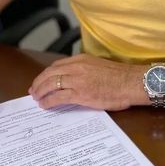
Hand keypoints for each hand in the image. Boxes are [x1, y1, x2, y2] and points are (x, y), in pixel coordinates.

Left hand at [28, 54, 144, 110]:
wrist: (130, 82)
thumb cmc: (120, 77)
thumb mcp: (98, 66)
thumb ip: (85, 70)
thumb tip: (77, 80)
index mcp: (81, 60)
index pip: (57, 66)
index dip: (46, 74)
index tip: (41, 80)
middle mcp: (76, 67)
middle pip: (50, 74)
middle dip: (39, 83)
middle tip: (34, 90)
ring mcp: (77, 80)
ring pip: (51, 84)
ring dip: (41, 92)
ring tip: (37, 98)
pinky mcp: (80, 93)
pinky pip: (58, 97)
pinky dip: (48, 101)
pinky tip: (45, 105)